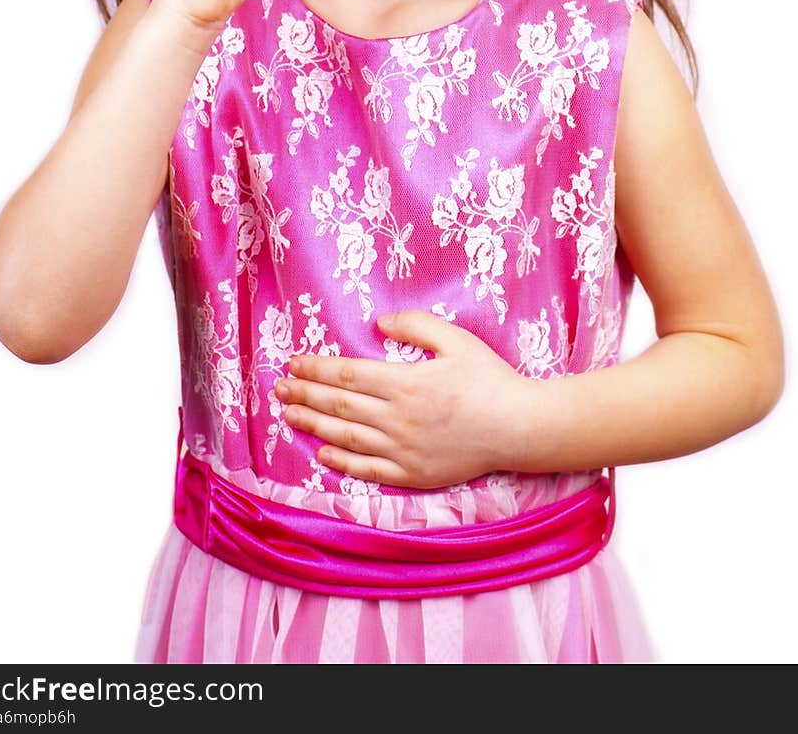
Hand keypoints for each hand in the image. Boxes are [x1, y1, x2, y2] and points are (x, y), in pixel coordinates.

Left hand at [273, 309, 531, 489]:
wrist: (519, 428)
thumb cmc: (489, 379)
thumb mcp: (456, 339)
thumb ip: (416, 325)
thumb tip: (378, 323)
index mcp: (405, 383)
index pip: (347, 376)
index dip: (316, 370)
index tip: (293, 364)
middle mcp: (398, 419)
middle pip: (338, 407)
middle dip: (305, 396)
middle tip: (278, 389)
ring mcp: (403, 451)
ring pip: (346, 439)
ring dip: (313, 426)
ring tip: (289, 416)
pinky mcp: (413, 474)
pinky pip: (368, 471)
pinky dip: (342, 463)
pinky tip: (322, 455)